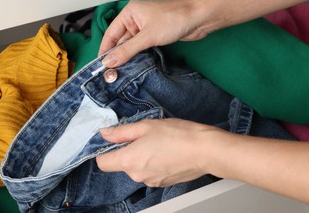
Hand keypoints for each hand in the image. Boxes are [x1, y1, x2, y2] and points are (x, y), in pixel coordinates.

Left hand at [96, 118, 219, 186]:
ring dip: (142, 156)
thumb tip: (105, 134)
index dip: (104, 151)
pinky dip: (153, 163)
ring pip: (137, 168)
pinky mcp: (162, 183)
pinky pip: (150, 172)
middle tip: (144, 135)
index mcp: (129, 160)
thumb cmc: (178, 135)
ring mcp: (150, 181)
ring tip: (159, 143)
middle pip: (121, 164)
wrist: (205, 150)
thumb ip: (122, 131)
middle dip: (128, 150)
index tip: (113, 141)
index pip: (102, 162)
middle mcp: (137, 175)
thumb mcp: (146, 126)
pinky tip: (166, 151)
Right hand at [99, 0, 208, 67]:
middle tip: (110, 73)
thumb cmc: (175, 19)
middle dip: (116, 55)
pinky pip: (141, 47)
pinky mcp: (154, 35)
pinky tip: (134, 66)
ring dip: (127, 57)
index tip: (100, 65)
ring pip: (131, 45)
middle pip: (120, 40)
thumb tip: (109, 61)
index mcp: (130, 13)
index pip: (111, 33)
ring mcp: (145, 28)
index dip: (105, 49)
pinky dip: (138, 56)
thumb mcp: (148, 36)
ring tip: (120, 73)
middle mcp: (135, 19)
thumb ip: (127, 50)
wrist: (199, 19)